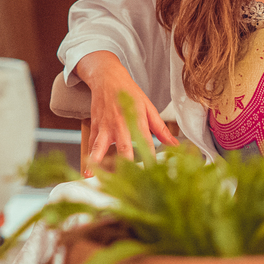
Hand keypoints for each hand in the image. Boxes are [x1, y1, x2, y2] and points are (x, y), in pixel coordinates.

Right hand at [74, 51, 176, 172]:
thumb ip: (161, 128)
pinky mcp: (95, 127)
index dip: (150, 159)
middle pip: (124, 148)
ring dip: (99, 163)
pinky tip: (88, 172)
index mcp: (137, 119)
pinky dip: (90, 159)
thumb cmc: (129, 92)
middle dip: (126, 167)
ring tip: (96, 177)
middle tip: (130, 185)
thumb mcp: (148, 107)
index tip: (154, 175)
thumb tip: (175, 144)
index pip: (146, 143)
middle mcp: (120, 124)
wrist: (106, 78)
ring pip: (101, 147)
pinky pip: (92, 145)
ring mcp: (105, 126)